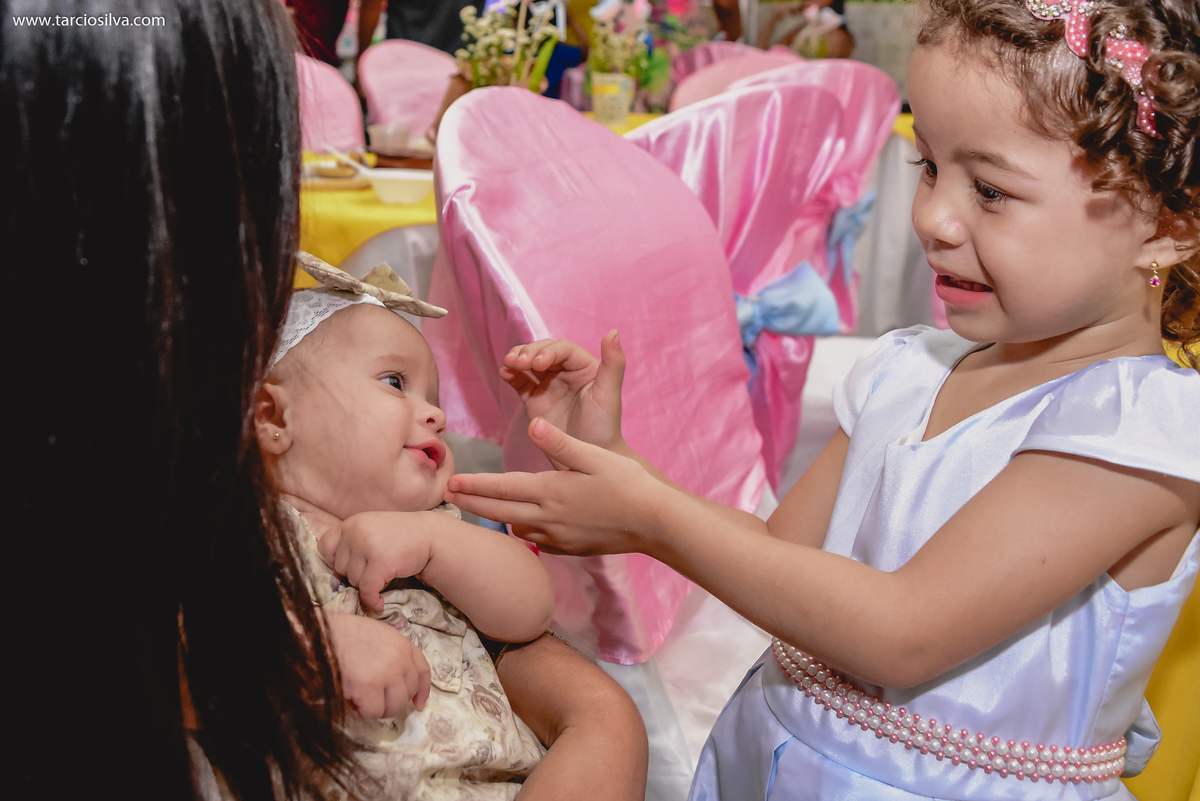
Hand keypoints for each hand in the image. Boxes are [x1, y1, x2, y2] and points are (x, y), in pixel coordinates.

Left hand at [317, 511, 435, 611]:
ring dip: (367, 584)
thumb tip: (334, 572)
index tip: (351, 565)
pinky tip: (379, 602)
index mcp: (351, 523)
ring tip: (383, 576)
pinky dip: (372, 600)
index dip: (335, 560)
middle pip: (340, 568)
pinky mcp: (380, 562)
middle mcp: (355, 532)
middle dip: (356, 574)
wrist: (430, 536)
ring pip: (353, 580)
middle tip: (374, 570)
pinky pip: (367, 590)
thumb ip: (352, 542)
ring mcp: (367, 546)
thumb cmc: (399, 537)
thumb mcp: (371, 529)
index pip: (325, 546)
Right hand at [325, 610, 430, 715]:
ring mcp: (387, 673)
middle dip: (392, 701)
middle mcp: (400, 658)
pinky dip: (363, 712)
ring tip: (360, 700)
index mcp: (402, 644)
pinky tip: (351, 700)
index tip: (418, 704)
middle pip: (408, 692)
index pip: (422, 671)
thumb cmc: (343, 633)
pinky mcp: (369, 687)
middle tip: (374, 701)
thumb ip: (391, 653)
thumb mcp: (377, 635)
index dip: (421, 691)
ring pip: (393, 706)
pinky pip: (374, 711)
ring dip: (378, 708)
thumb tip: (396, 682)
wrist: (320, 632)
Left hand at [446, 417, 658, 556]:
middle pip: (501, 512)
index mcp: (552, 492)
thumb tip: (534, 425)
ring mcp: (561, 538)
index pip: (503, 488)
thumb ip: (561, 443)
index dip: (475, 485)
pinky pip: (539, 542)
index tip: (452, 482)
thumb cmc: (629, 484)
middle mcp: (550, 518)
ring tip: (484, 507)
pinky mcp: (573, 548)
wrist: (656, 523)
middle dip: (474, 503)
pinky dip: (525, 532)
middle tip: (449, 497)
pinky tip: (526, 526)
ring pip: (519, 528)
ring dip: (499, 518)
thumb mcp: (595, 456)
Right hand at [500, 331, 625, 460]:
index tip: (539, 363)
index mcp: (585, 367)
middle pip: (543, 351)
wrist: (587, 461)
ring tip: (508, 364)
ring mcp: (548, 385)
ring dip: (517, 359)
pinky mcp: (534, 399)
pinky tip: (504, 373)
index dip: (549, 351)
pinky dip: (510, 375)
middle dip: (528, 353)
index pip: (564, 349)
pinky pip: (519, 382)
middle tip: (516, 361)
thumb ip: (614, 364)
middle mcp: (565, 372)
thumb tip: (614, 332)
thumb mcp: (609, 395)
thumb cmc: (604, 427)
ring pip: (529, 363)